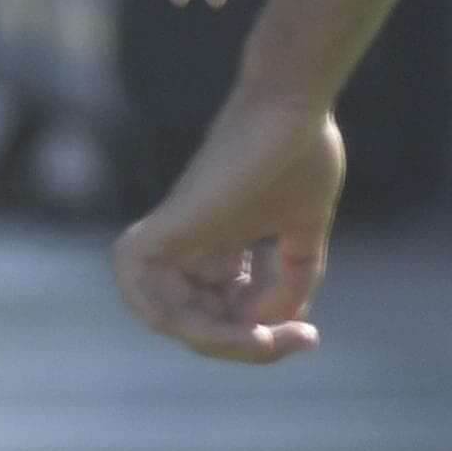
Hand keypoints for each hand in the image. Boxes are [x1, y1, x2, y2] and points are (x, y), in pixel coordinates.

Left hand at [112, 90, 343, 362]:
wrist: (293, 105)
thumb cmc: (301, 152)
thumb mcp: (305, 229)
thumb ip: (295, 275)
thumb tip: (284, 323)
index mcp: (217, 245)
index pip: (220, 312)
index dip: (262, 336)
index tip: (310, 335)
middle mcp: (190, 244)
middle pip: (196, 322)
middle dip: (246, 345)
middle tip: (299, 340)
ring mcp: (174, 235)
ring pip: (168, 316)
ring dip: (218, 341)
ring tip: (263, 341)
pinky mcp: (166, 226)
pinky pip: (142, 290)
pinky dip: (176, 321)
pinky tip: (227, 330)